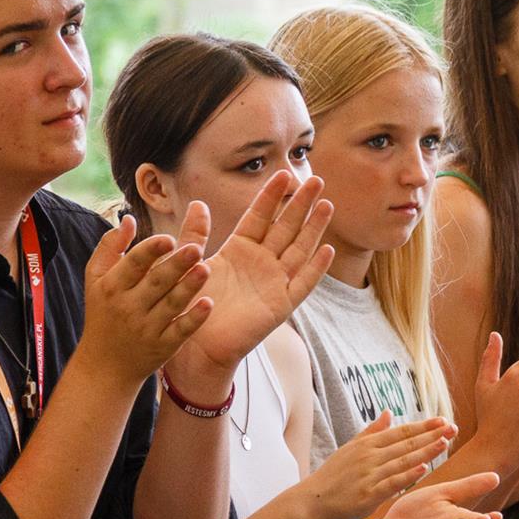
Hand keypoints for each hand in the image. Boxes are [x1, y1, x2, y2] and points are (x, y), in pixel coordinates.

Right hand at [80, 216, 210, 384]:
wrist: (105, 366)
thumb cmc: (103, 313)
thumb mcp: (95, 279)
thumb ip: (111, 246)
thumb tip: (129, 219)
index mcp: (112, 287)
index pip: (133, 265)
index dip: (150, 251)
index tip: (168, 237)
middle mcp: (129, 307)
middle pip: (156, 283)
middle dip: (175, 265)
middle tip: (195, 248)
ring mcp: (147, 328)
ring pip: (171, 305)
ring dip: (189, 287)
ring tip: (205, 268)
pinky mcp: (163, 346)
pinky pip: (180, 331)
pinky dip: (194, 319)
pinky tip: (208, 304)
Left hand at [174, 172, 334, 380]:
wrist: (195, 345)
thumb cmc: (191, 306)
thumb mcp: (190, 263)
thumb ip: (195, 234)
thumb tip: (199, 203)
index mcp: (239, 249)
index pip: (260, 216)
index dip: (272, 196)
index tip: (282, 173)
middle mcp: (261, 263)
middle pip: (285, 227)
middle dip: (300, 204)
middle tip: (316, 179)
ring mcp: (274, 283)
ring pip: (299, 250)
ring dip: (313, 228)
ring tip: (327, 204)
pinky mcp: (281, 305)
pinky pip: (302, 285)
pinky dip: (315, 269)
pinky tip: (327, 250)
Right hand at [298, 413, 455, 518]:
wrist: (312, 501)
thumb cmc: (333, 476)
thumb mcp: (350, 448)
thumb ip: (372, 431)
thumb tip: (389, 412)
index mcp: (367, 444)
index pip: (401, 432)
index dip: (423, 426)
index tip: (442, 420)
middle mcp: (370, 456)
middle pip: (406, 443)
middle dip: (431, 435)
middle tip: (452, 427)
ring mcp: (369, 475)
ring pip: (402, 460)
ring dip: (425, 451)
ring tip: (444, 443)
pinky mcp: (369, 494)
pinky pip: (393, 483)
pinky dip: (408, 475)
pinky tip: (423, 467)